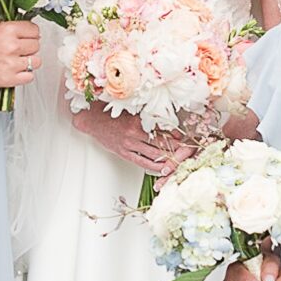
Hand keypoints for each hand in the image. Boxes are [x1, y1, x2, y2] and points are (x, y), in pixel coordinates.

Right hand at [0, 20, 42, 90]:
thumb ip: (13, 28)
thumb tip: (31, 31)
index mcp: (8, 30)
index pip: (35, 30)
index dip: (31, 34)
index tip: (27, 38)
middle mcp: (12, 46)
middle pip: (36, 45)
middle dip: (29, 48)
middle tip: (19, 51)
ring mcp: (12, 63)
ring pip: (36, 61)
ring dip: (29, 62)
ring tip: (18, 61)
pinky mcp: (9, 79)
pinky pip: (30, 77)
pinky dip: (25, 75)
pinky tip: (16, 71)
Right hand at [70, 100, 185, 176]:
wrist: (93, 120)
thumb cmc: (113, 114)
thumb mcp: (132, 112)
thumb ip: (149, 118)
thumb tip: (169, 127)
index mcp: (139, 120)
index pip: (162, 131)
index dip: (176, 137)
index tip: (185, 140)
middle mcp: (135, 133)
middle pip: (161, 144)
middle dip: (176, 149)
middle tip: (187, 152)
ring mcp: (129, 145)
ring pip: (154, 154)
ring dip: (168, 158)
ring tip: (179, 160)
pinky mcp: (124, 153)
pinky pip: (142, 162)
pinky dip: (154, 166)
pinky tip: (162, 168)